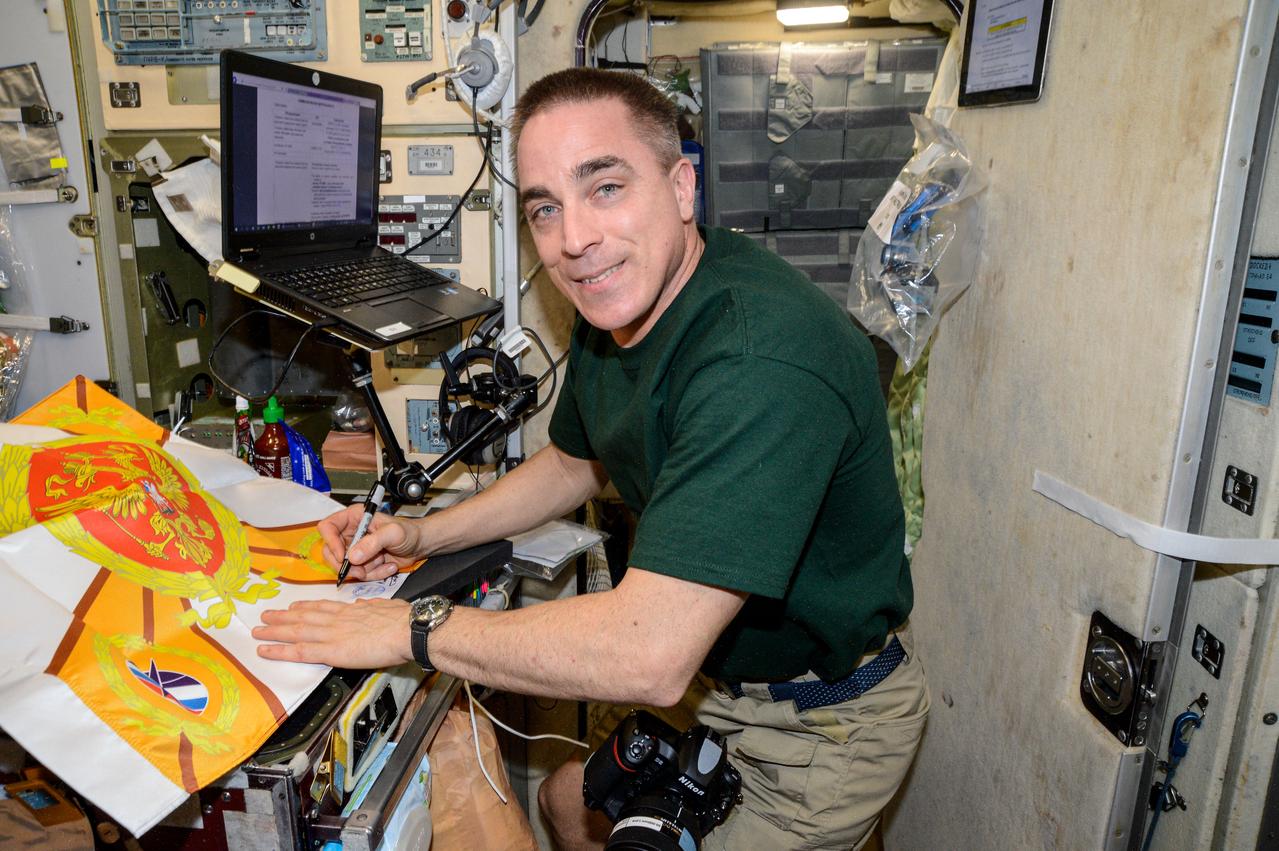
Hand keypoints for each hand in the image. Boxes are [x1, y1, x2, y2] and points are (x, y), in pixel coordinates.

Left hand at [254, 598, 411, 667]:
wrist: (407, 630)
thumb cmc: (403, 619)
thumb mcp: (386, 606)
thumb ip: (372, 607)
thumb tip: (363, 605)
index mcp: (351, 610)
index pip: (322, 607)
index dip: (305, 607)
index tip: (293, 606)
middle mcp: (336, 619)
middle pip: (303, 617)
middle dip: (282, 617)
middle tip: (265, 616)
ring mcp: (331, 634)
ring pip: (295, 631)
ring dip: (274, 631)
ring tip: (258, 631)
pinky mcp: (330, 651)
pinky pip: (298, 651)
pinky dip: (279, 650)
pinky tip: (264, 650)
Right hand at [317, 504, 424, 581]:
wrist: (421, 544)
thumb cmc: (409, 531)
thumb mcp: (393, 533)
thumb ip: (373, 542)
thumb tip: (352, 556)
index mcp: (354, 518)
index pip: (328, 527)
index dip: (331, 542)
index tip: (342, 555)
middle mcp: (351, 533)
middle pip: (330, 551)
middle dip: (346, 565)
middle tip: (360, 570)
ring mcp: (356, 549)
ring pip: (345, 567)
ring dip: (365, 570)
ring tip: (384, 562)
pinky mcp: (363, 563)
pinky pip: (359, 574)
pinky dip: (375, 574)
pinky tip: (389, 565)